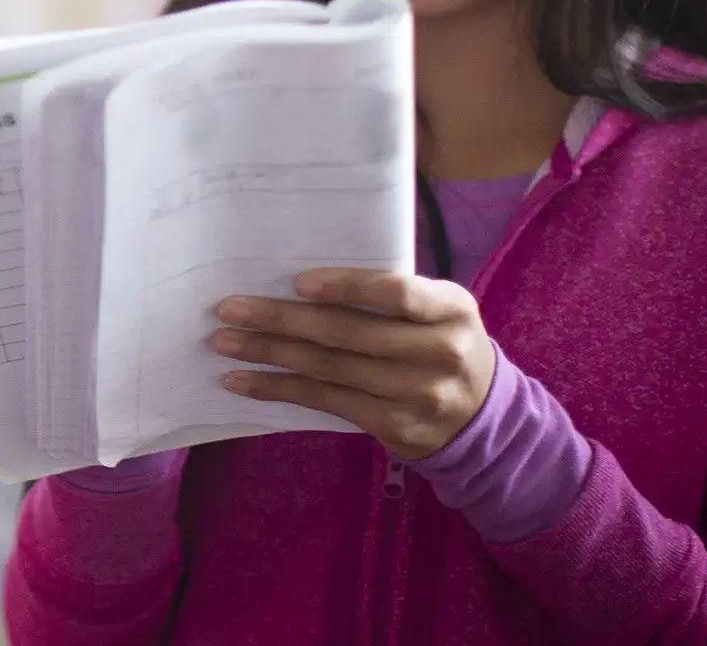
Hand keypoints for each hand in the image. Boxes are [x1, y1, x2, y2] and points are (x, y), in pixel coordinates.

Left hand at [211, 268, 495, 459]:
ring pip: (328, 369)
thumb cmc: (441, 342)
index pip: (397, 293)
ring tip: (224, 342)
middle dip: (280, 319)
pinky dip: (279, 389)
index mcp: (451, 309)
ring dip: (269, 355)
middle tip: (229, 309)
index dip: (346, 286)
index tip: (297, 283)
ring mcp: (416, 394)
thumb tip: (302, 279)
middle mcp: (439, 352)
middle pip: (347, 333)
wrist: (481, 416)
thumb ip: (393, 294)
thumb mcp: (439, 309)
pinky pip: (325, 402)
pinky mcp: (392, 426)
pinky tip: (243, 381)